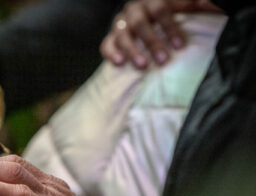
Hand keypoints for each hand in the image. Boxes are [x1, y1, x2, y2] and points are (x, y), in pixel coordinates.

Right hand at [101, 0, 219, 68]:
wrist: (149, 23)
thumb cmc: (172, 19)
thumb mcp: (187, 8)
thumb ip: (199, 4)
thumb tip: (212, 2)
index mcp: (154, 0)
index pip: (160, 8)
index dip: (170, 27)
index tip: (179, 46)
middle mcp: (135, 10)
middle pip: (140, 22)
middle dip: (152, 42)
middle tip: (163, 60)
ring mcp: (121, 24)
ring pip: (122, 34)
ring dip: (132, 51)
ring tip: (143, 67)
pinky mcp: (111, 38)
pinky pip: (106, 44)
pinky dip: (111, 53)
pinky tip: (119, 63)